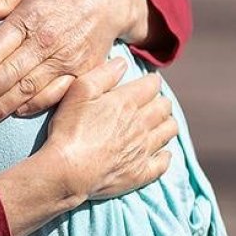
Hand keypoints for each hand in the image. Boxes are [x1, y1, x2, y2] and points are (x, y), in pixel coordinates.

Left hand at [0, 0, 148, 128]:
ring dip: (2, 107)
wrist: (109, 2)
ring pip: (27, 89)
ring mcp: (64, 59)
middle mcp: (45, 41)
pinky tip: (15, 113)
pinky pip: (54, 94)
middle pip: (8, 74)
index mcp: (29, 18)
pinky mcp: (80, 72)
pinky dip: (34, 106)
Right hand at [44, 61, 176, 201]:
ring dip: (166, 124)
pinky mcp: (141, 172)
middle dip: (160, 101)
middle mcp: (141, 124)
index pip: (153, 85)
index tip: (146, 82)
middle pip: (165, 106)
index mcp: (127, 102)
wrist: (67, 171)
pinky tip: (158, 152)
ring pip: (169, 131)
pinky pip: (164, 162)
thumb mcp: (79, 92)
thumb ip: (102, 75)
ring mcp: (143, 149)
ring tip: (156, 124)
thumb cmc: (69, 129)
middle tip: (151, 102)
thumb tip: (122, 63)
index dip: (151, 81)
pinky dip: (164, 155)